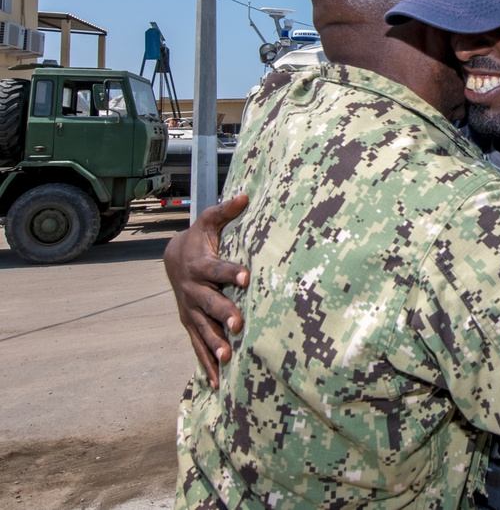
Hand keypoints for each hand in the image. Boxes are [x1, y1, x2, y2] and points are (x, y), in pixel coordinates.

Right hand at [164, 193, 249, 389]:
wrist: (174, 259)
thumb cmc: (199, 239)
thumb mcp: (209, 222)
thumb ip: (225, 211)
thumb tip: (244, 195)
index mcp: (201, 265)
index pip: (218, 269)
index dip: (231, 271)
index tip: (246, 276)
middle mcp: (193, 291)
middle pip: (209, 303)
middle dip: (223, 314)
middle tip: (238, 325)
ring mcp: (190, 311)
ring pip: (202, 330)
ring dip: (214, 344)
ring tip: (228, 359)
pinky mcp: (191, 325)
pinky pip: (197, 347)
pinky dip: (207, 364)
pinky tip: (219, 383)